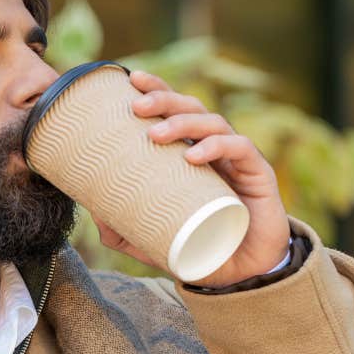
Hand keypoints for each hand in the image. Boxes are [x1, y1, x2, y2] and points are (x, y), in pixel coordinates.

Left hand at [92, 69, 290, 287]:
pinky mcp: (259, 175)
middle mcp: (214, 148)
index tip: (130, 80)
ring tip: (156, 135)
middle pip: (191, 107)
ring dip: (183, 123)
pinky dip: (217, 146)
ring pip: (213, 122)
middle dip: (164, 99)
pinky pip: (241, 149)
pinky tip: (195, 155)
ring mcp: (237, 159)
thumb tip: (94, 214)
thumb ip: (124, 227)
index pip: (175, 110)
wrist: (242, 273)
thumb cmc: (200, 245)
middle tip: (136, 106)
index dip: (157, 89)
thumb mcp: (153, 238)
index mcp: (190, 152)